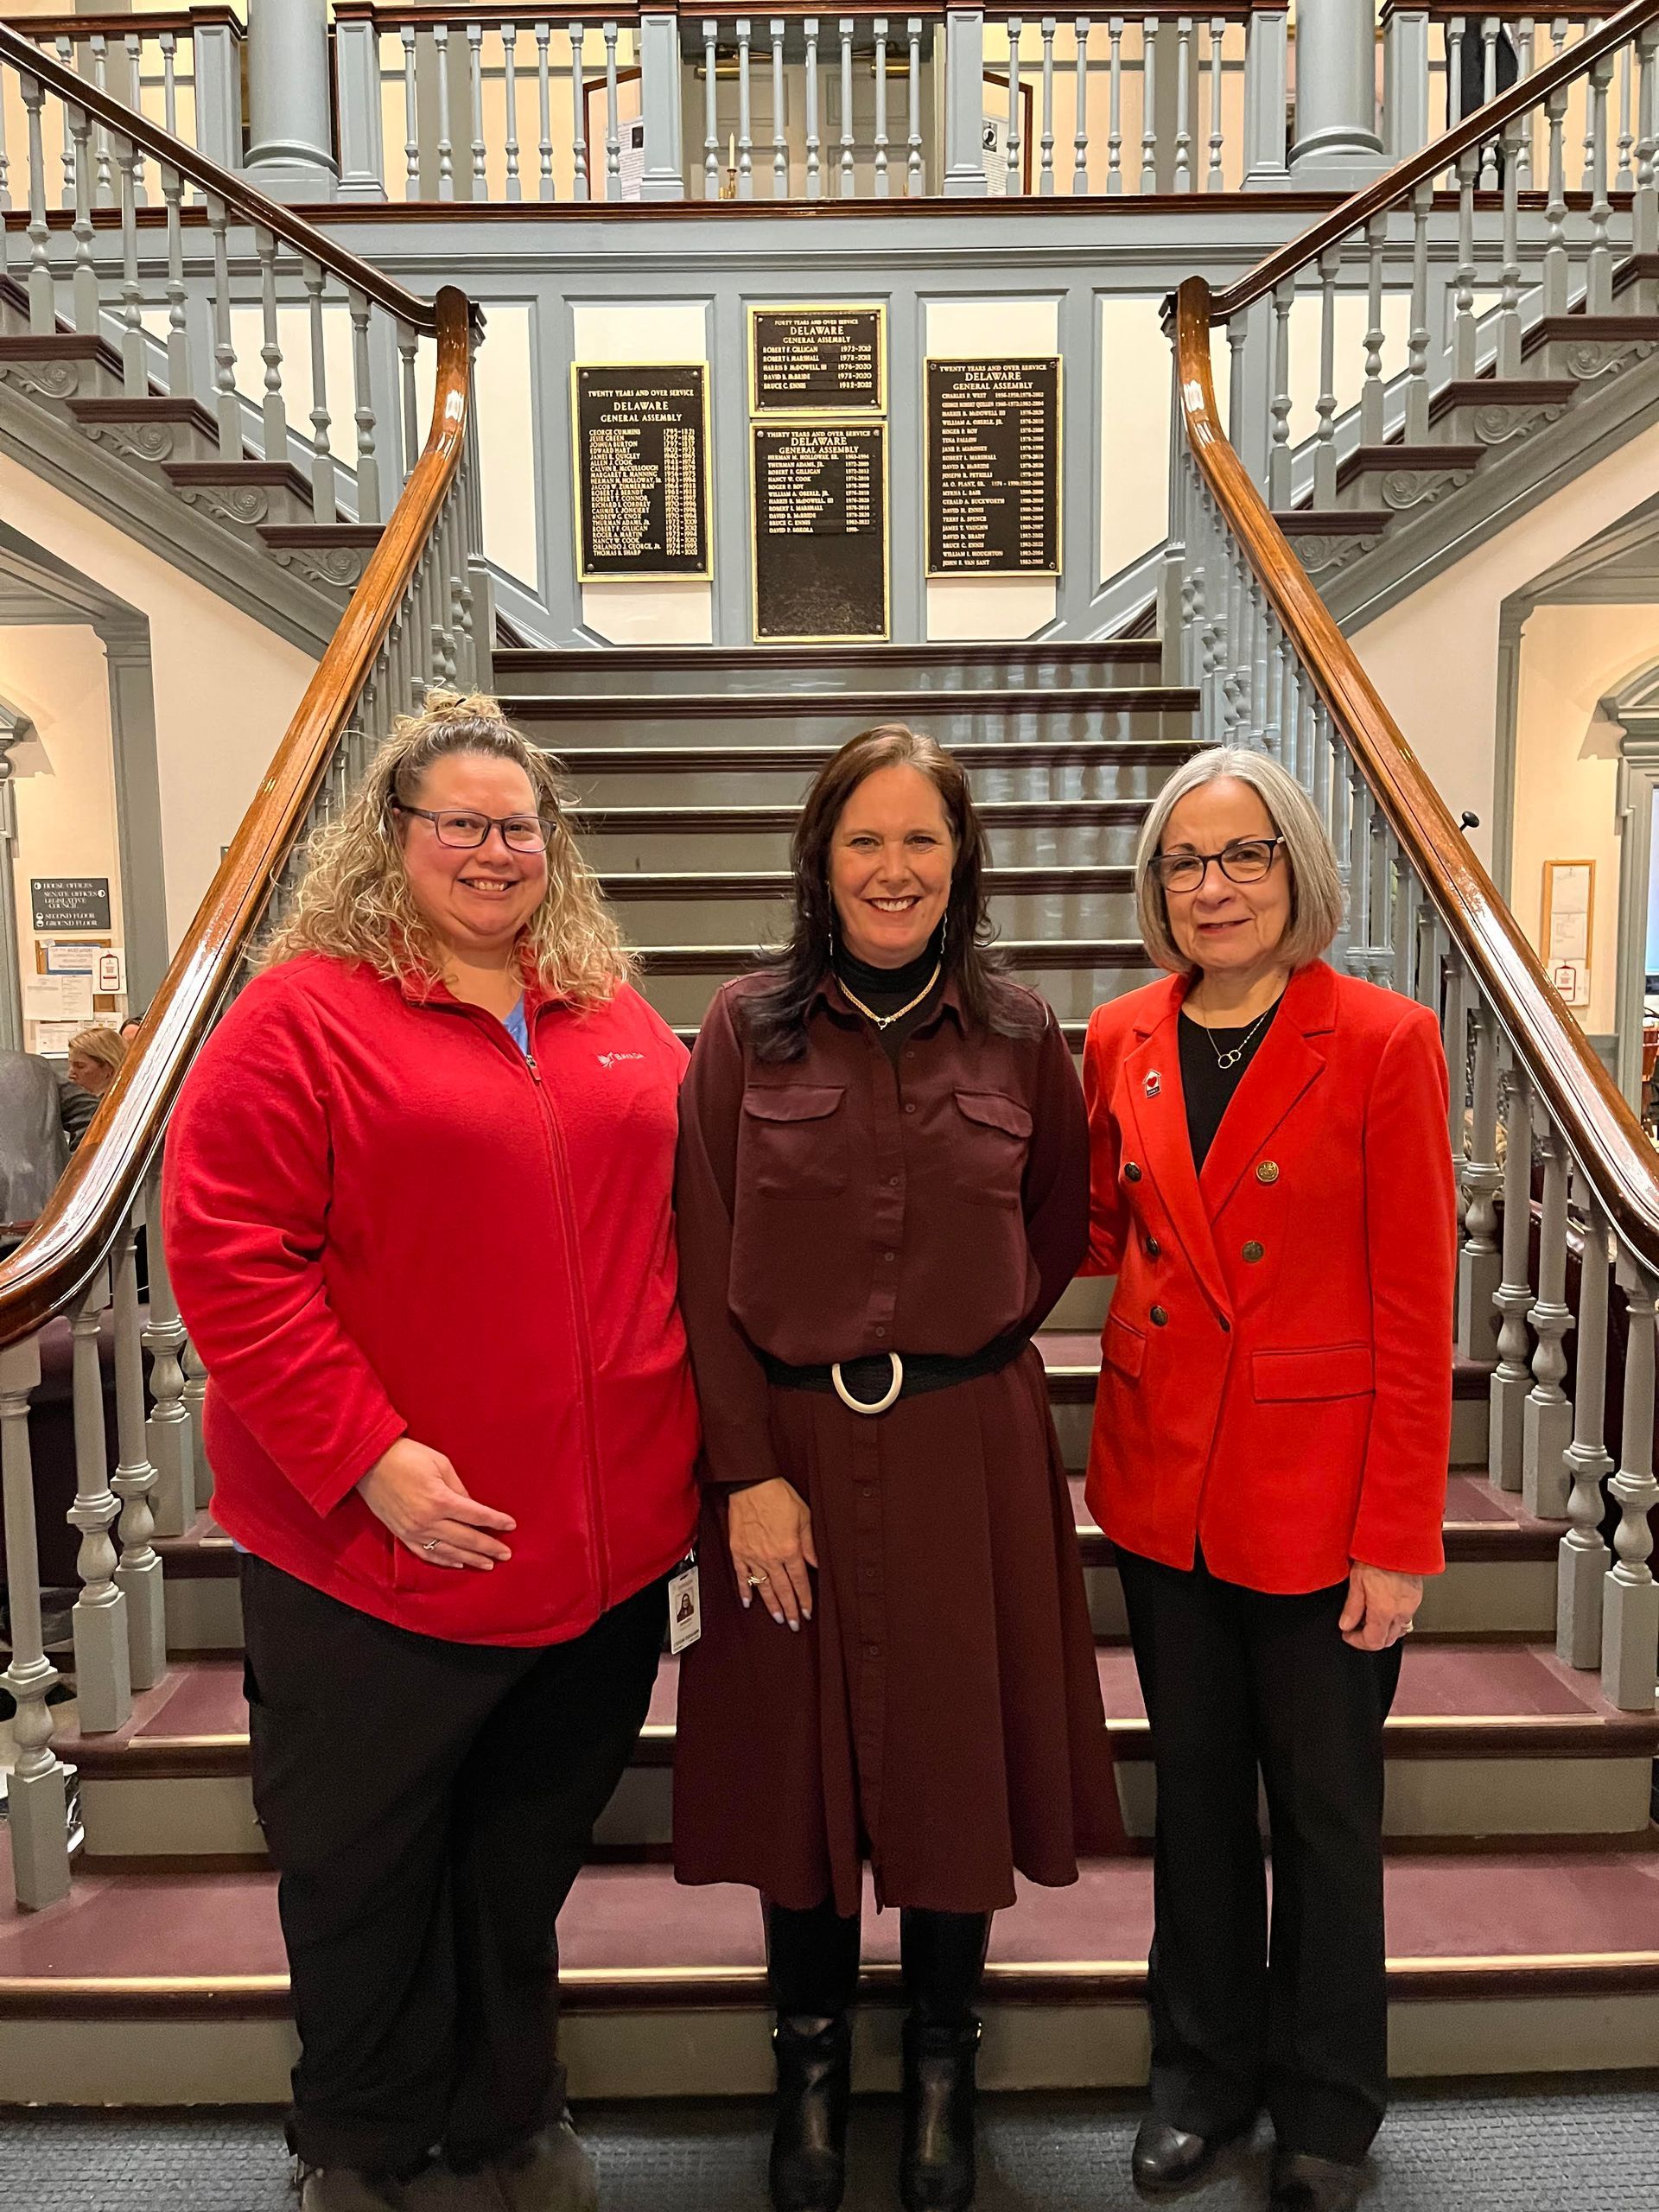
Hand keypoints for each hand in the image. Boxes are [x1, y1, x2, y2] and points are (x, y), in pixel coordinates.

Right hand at [357, 1437, 516, 1571]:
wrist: (369, 1462)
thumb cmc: (408, 1457)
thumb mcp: (441, 1464)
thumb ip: (459, 1488)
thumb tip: (472, 1506)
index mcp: (440, 1500)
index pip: (476, 1515)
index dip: (495, 1521)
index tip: (511, 1526)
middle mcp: (427, 1520)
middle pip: (466, 1538)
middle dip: (489, 1547)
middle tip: (506, 1554)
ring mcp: (413, 1531)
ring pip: (449, 1551)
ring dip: (471, 1559)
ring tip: (489, 1564)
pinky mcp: (402, 1535)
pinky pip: (426, 1553)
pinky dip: (444, 1560)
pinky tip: (458, 1563)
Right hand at [727, 1477, 815, 1630]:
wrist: (752, 1483)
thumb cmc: (778, 1495)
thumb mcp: (803, 1516)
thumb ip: (809, 1543)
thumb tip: (815, 1563)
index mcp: (790, 1549)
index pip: (800, 1581)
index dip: (805, 1599)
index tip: (808, 1611)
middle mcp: (771, 1557)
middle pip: (783, 1589)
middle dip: (790, 1609)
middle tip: (795, 1623)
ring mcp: (753, 1555)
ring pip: (763, 1587)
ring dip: (771, 1605)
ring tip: (778, 1618)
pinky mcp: (738, 1550)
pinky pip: (742, 1575)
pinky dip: (745, 1590)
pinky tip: (748, 1602)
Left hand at [1340, 1561, 1422, 1650]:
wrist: (1398, 1540)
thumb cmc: (1377, 1555)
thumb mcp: (1357, 1581)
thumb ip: (1352, 1607)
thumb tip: (1346, 1625)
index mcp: (1384, 1611)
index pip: (1373, 1642)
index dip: (1357, 1642)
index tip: (1347, 1634)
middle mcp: (1401, 1612)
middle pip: (1388, 1640)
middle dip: (1371, 1638)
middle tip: (1356, 1627)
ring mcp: (1411, 1606)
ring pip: (1398, 1630)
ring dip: (1384, 1630)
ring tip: (1369, 1615)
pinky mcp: (1416, 1597)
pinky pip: (1406, 1616)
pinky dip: (1393, 1618)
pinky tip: (1383, 1605)